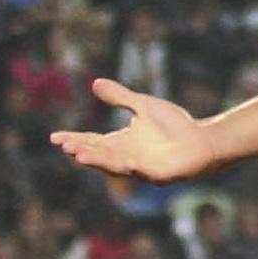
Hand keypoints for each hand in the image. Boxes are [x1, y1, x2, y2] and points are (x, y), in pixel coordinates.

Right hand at [53, 76, 211, 184]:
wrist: (202, 140)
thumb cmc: (174, 126)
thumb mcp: (142, 106)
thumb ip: (120, 97)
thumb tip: (95, 83)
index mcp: (121, 142)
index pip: (92, 141)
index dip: (74, 140)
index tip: (54, 138)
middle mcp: (126, 156)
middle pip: (100, 155)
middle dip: (83, 151)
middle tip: (66, 146)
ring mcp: (142, 168)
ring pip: (116, 166)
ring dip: (99, 161)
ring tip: (80, 155)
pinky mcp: (160, 174)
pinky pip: (144, 172)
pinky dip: (135, 168)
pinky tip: (127, 163)